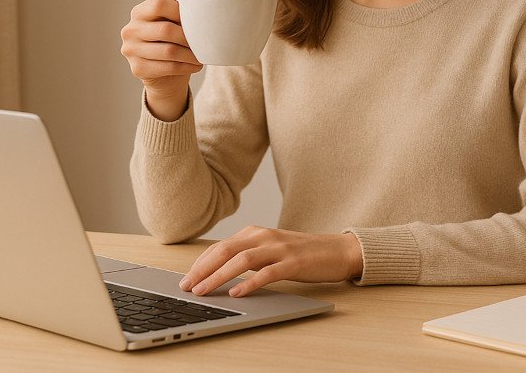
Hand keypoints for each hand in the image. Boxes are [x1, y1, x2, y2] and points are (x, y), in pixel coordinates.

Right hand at [120, 0, 201, 120]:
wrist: (164, 75)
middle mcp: (130, 30)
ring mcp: (131, 50)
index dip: (179, 11)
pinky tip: (196, 65)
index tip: (195, 20)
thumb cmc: (171, 42)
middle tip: (204, 41)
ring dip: (191, 54)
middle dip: (188, 37)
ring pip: (169, 51)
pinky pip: (168, 67)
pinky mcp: (138, 69)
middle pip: (165, 30)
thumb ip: (176, 5)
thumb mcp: (173, 22)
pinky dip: (187, 67)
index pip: (158, 5)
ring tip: (203, 55)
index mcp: (139, 12)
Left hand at [179, 226, 363, 297]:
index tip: (186, 278)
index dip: (200, 263)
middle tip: (187, 286)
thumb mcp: (270, 250)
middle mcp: (264, 236)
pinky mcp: (294, 263)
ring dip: (219, 276)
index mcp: (256, 232)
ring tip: (204, 291)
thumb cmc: (302, 254)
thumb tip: (219, 272)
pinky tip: (238, 293)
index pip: (220, 247)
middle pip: (225, 250)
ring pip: (242, 260)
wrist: (338, 250)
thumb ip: (248, 256)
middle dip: (202, 269)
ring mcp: (279, 248)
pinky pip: (268, 273)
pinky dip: (250, 283)